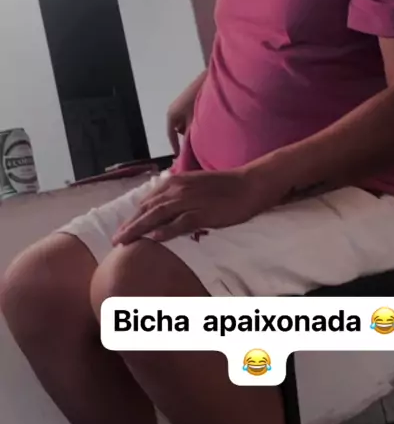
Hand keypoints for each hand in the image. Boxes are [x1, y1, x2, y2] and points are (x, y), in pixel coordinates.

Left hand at [112, 167, 289, 245]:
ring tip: (125, 241)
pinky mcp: (202, 213)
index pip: (147, 201)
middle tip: (115, 240)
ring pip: (157, 216)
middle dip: (130, 225)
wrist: (249, 184)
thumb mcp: (195, 185)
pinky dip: (165, 231)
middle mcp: (178, 190)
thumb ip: (178, 194)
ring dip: (139, 229)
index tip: (122, 229)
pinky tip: (154, 238)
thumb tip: (164, 206)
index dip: (133, 216)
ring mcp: (189, 201)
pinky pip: (180, 223)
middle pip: (147, 209)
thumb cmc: (224, 186)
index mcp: (175, 182)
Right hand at [167, 72, 206, 154]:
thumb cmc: (198, 100)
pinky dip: (194, 123)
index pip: (171, 135)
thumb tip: (187, 150)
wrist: (206, 81)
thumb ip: (189, 135)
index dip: (176, 147)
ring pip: (184, 124)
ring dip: (191, 130)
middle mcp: (173, 112)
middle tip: (195, 149)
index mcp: (171, 116)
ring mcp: (180, 107)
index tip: (180, 157)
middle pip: (177, 130)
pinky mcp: (188, 104)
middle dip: (185, 138)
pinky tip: (204, 126)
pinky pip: (188, 118)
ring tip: (201, 137)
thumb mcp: (193, 120)